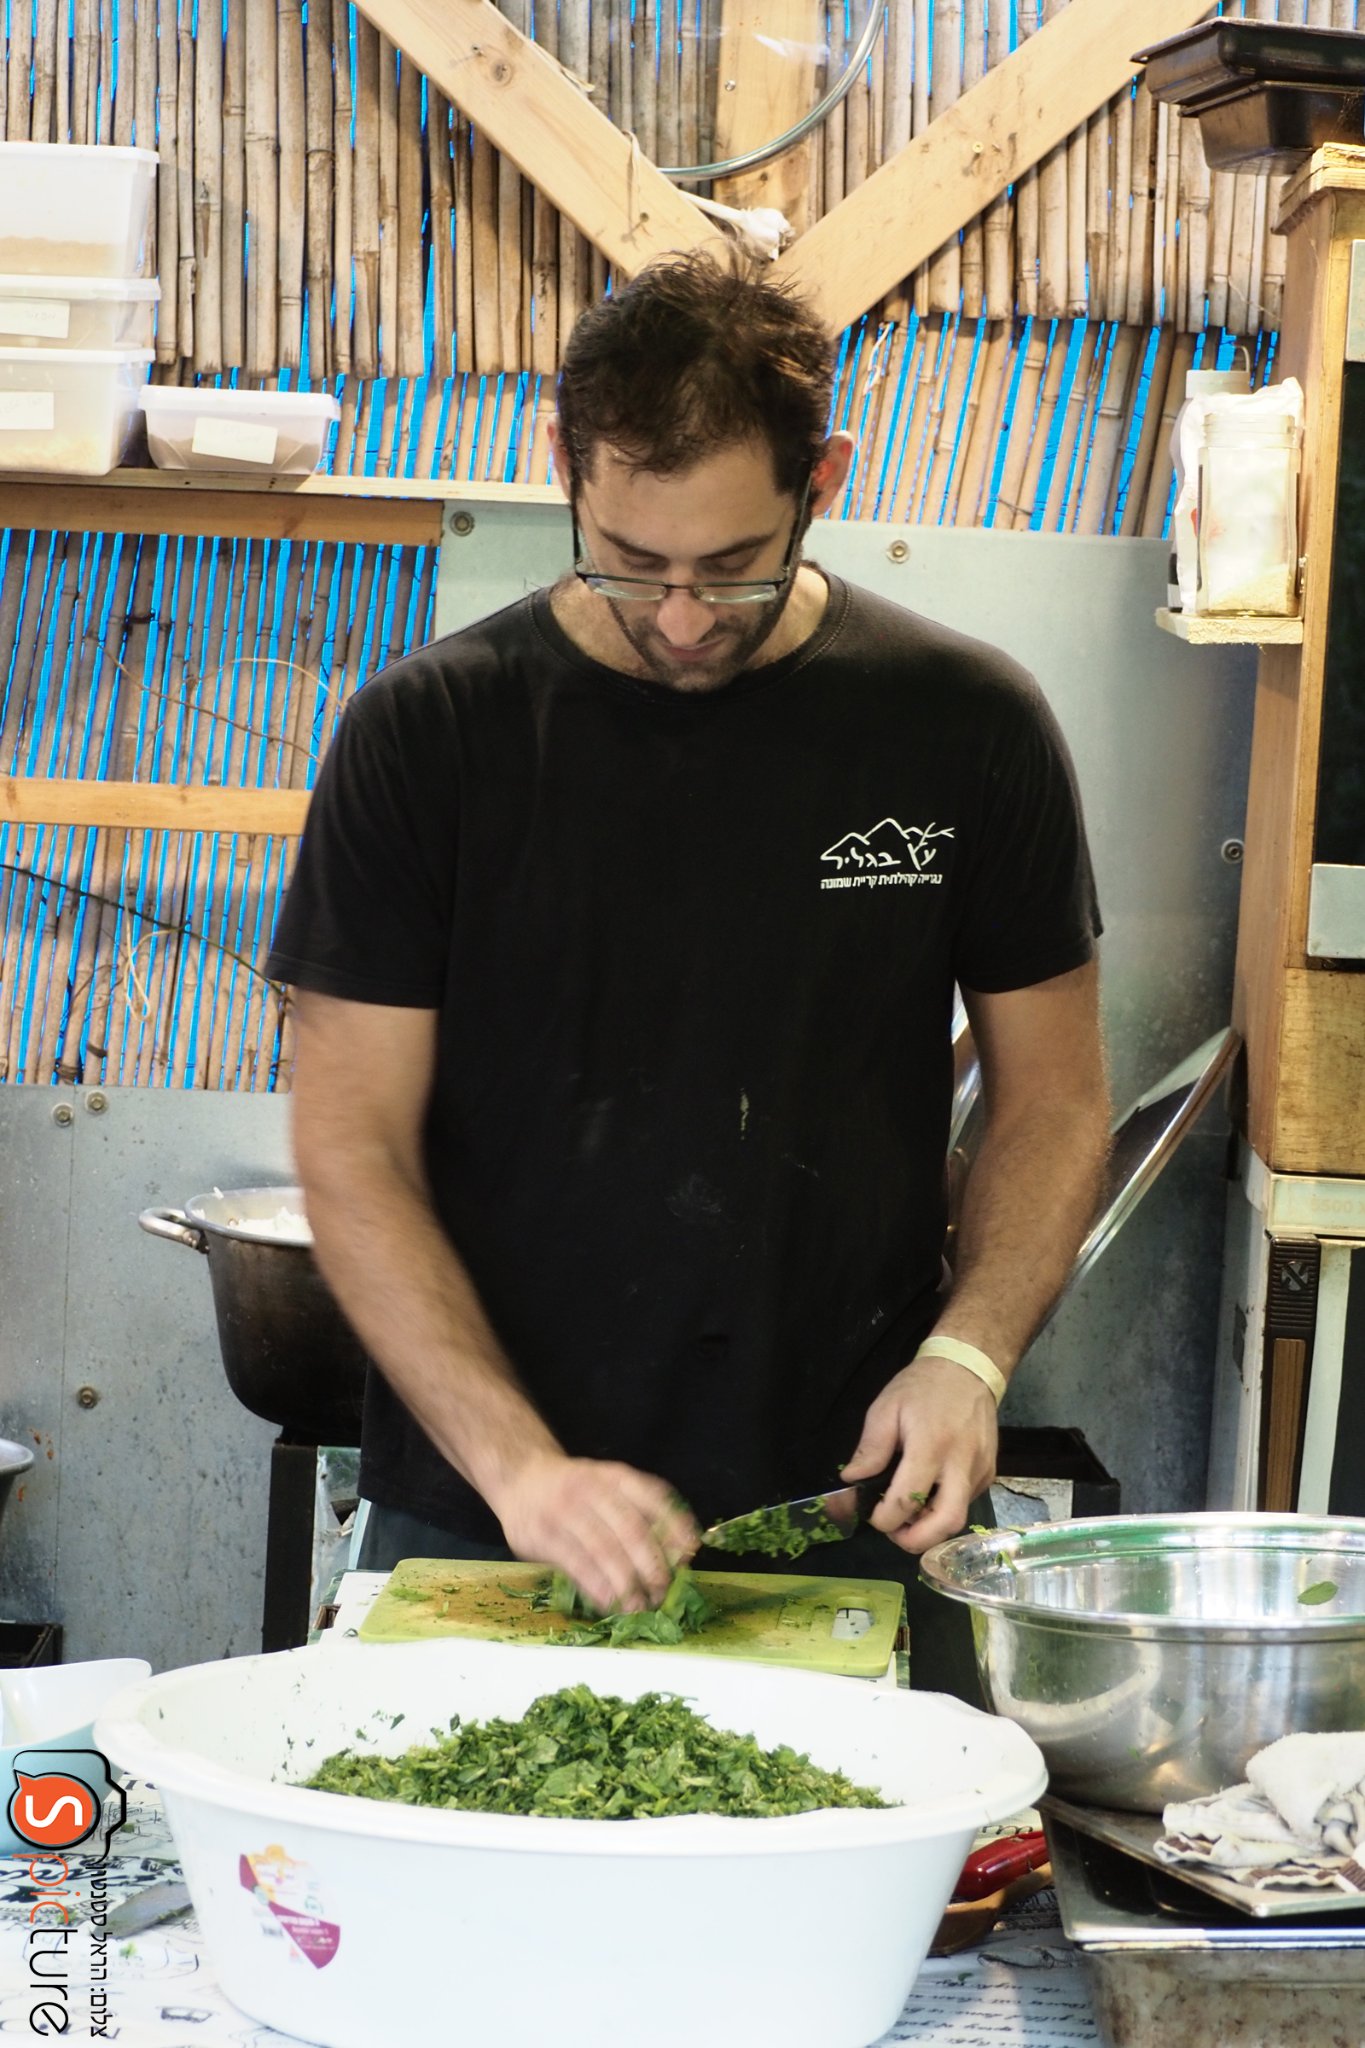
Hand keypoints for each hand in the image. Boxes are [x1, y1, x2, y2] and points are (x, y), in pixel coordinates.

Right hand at [491, 1451, 699, 1613]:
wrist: (520, 1476)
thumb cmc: (574, 1489)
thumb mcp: (607, 1484)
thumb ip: (637, 1510)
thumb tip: (677, 1552)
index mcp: (615, 1476)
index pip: (654, 1498)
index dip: (676, 1526)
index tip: (690, 1553)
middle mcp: (592, 1488)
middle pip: (631, 1529)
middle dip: (652, 1564)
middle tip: (663, 1591)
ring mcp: (564, 1511)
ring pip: (604, 1550)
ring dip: (627, 1583)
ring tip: (640, 1606)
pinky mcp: (542, 1535)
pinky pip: (576, 1565)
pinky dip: (597, 1588)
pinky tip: (610, 1603)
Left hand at [839, 1351, 998, 1553]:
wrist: (968, 1368)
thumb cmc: (922, 1387)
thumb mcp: (885, 1408)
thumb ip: (870, 1449)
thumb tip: (850, 1483)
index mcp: (930, 1445)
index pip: (907, 1500)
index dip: (884, 1519)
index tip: (871, 1514)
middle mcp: (961, 1463)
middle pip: (946, 1523)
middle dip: (916, 1540)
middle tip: (894, 1533)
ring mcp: (980, 1470)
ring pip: (958, 1518)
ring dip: (930, 1526)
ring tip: (908, 1513)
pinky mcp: (989, 1473)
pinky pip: (966, 1502)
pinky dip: (943, 1508)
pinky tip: (928, 1493)